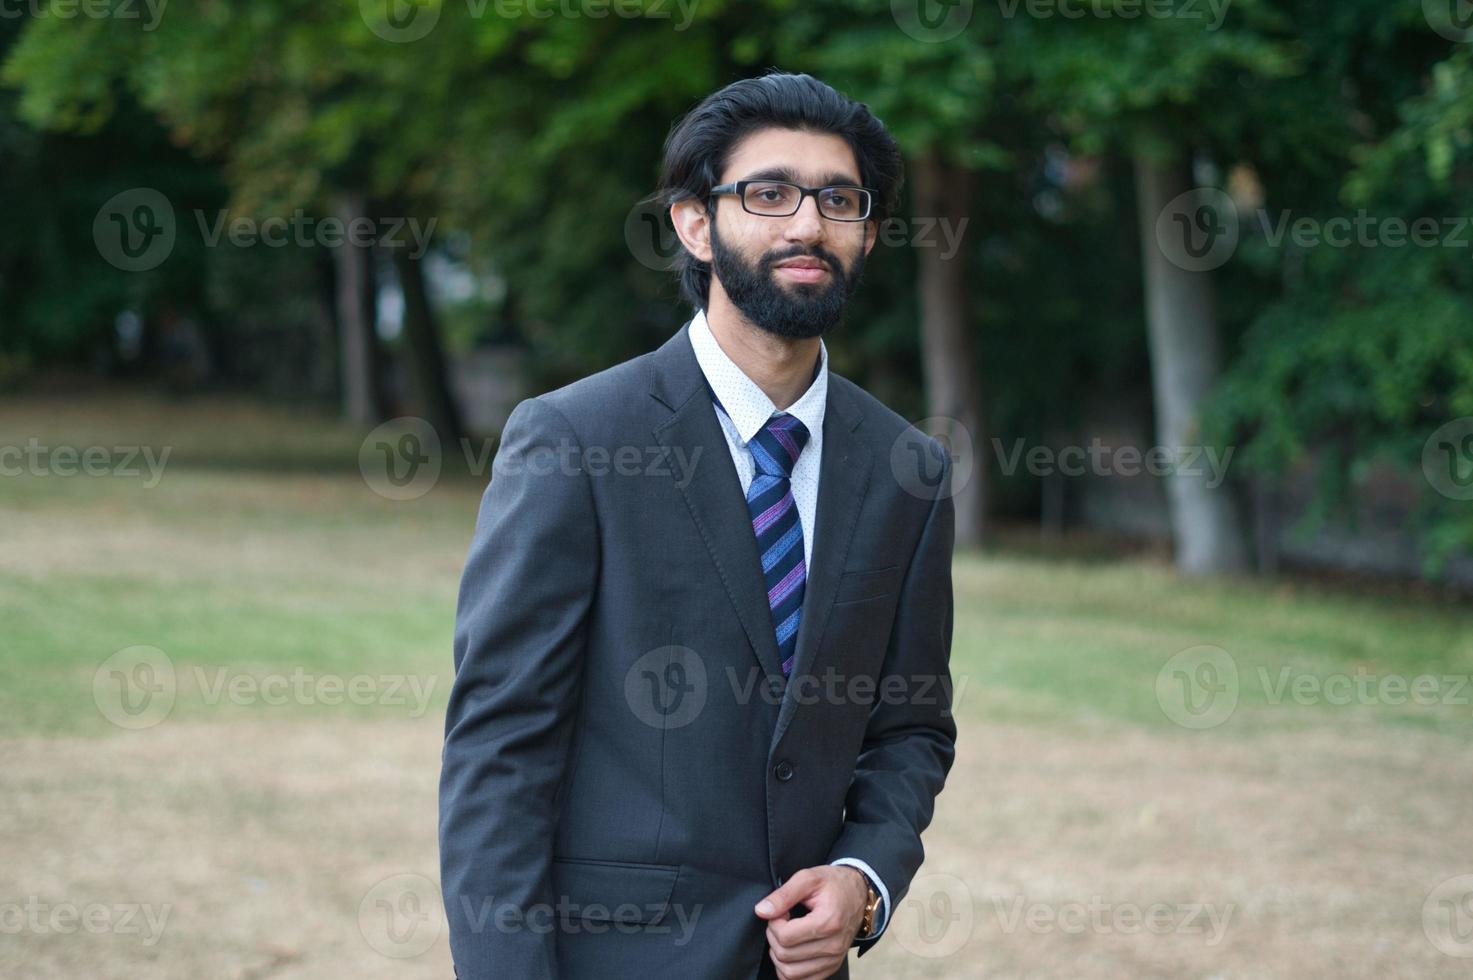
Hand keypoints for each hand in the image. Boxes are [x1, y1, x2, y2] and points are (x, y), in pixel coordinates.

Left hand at [754, 865, 868, 979]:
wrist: (858, 893)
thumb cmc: (833, 884)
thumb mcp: (808, 878)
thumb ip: (783, 895)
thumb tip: (761, 911)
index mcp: (828, 922)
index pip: (785, 937)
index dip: (774, 923)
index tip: (780, 911)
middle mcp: (833, 946)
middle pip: (785, 955)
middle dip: (774, 937)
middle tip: (781, 921)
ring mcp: (833, 960)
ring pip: (790, 973)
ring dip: (779, 955)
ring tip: (785, 936)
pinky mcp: (831, 967)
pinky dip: (789, 969)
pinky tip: (791, 950)